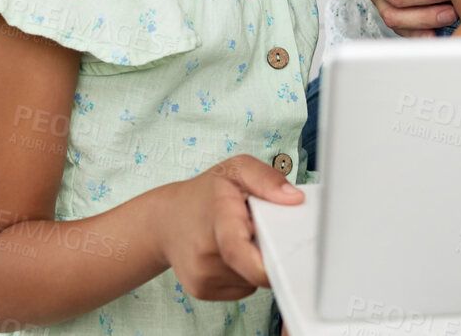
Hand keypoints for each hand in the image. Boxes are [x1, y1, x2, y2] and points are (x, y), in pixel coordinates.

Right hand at [152, 155, 302, 300]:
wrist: (166, 221)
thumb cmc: (205, 194)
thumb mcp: (236, 169)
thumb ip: (266, 178)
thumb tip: (295, 199)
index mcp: (217, 218)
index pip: (236, 250)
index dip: (262, 265)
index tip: (284, 264)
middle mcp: (205, 253)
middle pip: (254, 266)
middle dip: (271, 252)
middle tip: (266, 230)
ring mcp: (201, 276)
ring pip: (251, 278)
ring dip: (258, 261)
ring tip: (244, 238)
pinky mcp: (202, 291)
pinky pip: (242, 287)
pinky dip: (246, 272)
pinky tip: (235, 253)